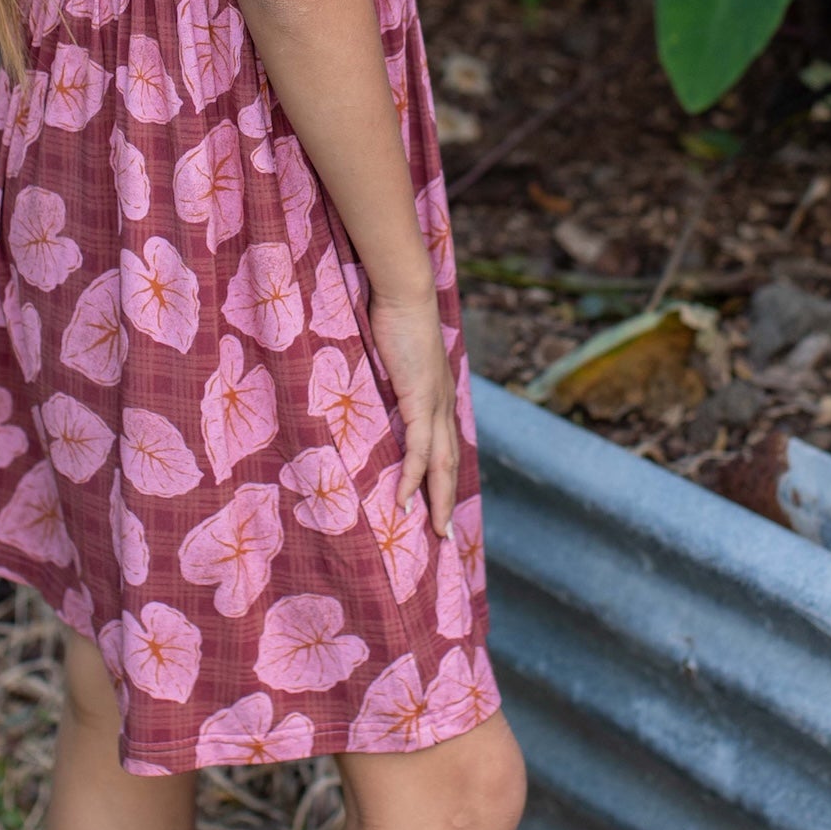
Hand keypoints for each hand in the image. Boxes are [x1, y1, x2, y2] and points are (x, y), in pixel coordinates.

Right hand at [370, 289, 457, 539]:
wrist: (406, 294)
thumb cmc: (397, 317)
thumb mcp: (397, 356)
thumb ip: (393, 377)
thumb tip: (379, 388)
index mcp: (440, 395)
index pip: (447, 444)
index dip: (446, 476)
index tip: (443, 503)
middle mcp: (444, 404)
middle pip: (451, 463)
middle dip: (448, 500)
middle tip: (446, 535)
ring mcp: (436, 404)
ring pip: (441, 464)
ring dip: (438, 500)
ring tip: (436, 532)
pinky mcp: (421, 401)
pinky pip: (418, 450)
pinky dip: (412, 478)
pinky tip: (403, 500)